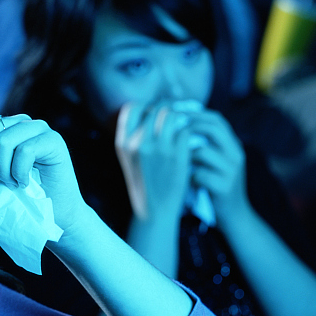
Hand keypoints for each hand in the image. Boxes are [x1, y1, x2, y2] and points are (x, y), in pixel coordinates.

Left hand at [0, 112, 88, 234]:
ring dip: (1, 170)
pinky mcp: (53, 140)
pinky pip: (25, 150)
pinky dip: (18, 172)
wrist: (49, 215)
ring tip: (9, 183)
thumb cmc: (12, 197)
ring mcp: (36, 127)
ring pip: (2, 140)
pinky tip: (23, 183)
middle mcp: (16, 121)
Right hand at [114, 101, 193, 223]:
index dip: (146, 106)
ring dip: (182, 117)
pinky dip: (191, 132)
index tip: (155, 112)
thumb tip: (149, 111)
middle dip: (169, 108)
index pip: (132, 107)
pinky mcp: (178, 154)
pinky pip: (187, 130)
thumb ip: (134, 136)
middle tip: (178, 114)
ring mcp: (158, 147)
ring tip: (186, 124)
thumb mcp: (129, 158)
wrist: (155, 210)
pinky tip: (193, 139)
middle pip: (156, 108)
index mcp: (123, 142)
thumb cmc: (144, 182)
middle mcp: (138, 142)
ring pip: (173, 115)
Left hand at [185, 109, 250, 222]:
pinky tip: (184, 182)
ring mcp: (232, 171)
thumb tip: (180, 121)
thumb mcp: (216, 161)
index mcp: (233, 145)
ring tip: (177, 164)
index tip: (175, 112)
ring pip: (203, 152)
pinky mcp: (225, 187)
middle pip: (213, 129)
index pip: (217, 119)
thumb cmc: (216, 184)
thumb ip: (206, 143)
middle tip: (170, 131)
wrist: (234, 215)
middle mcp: (236, 154)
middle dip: (189, 127)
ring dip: (185, 156)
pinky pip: (199, 174)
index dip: (195, 113)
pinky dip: (188, 176)